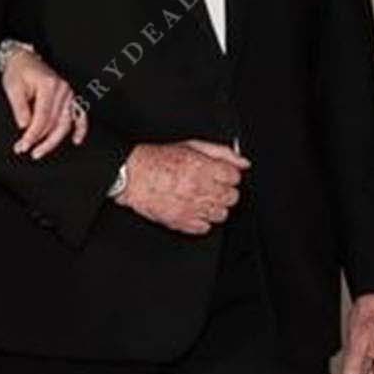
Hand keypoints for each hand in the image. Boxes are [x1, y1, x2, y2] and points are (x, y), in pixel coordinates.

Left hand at [2, 48, 87, 160]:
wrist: (24, 59)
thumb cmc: (18, 72)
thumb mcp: (12, 87)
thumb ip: (19, 107)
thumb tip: (25, 126)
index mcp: (49, 85)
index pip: (43, 117)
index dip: (32, 134)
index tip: (22, 145)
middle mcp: (62, 89)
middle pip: (56, 123)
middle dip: (41, 141)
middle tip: (27, 151)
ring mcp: (69, 93)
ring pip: (66, 123)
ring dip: (54, 140)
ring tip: (40, 151)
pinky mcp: (70, 97)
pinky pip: (79, 115)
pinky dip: (80, 128)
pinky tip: (76, 140)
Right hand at [116, 140, 248, 234]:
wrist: (131, 176)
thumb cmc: (157, 160)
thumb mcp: (191, 146)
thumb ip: (221, 152)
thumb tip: (242, 162)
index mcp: (203, 168)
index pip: (235, 177)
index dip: (228, 176)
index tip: (221, 175)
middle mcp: (199, 188)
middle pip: (231, 197)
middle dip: (224, 191)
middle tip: (211, 187)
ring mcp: (191, 207)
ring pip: (221, 214)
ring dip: (215, 207)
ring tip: (202, 199)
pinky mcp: (181, 222)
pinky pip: (204, 228)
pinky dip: (202, 221)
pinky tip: (193, 210)